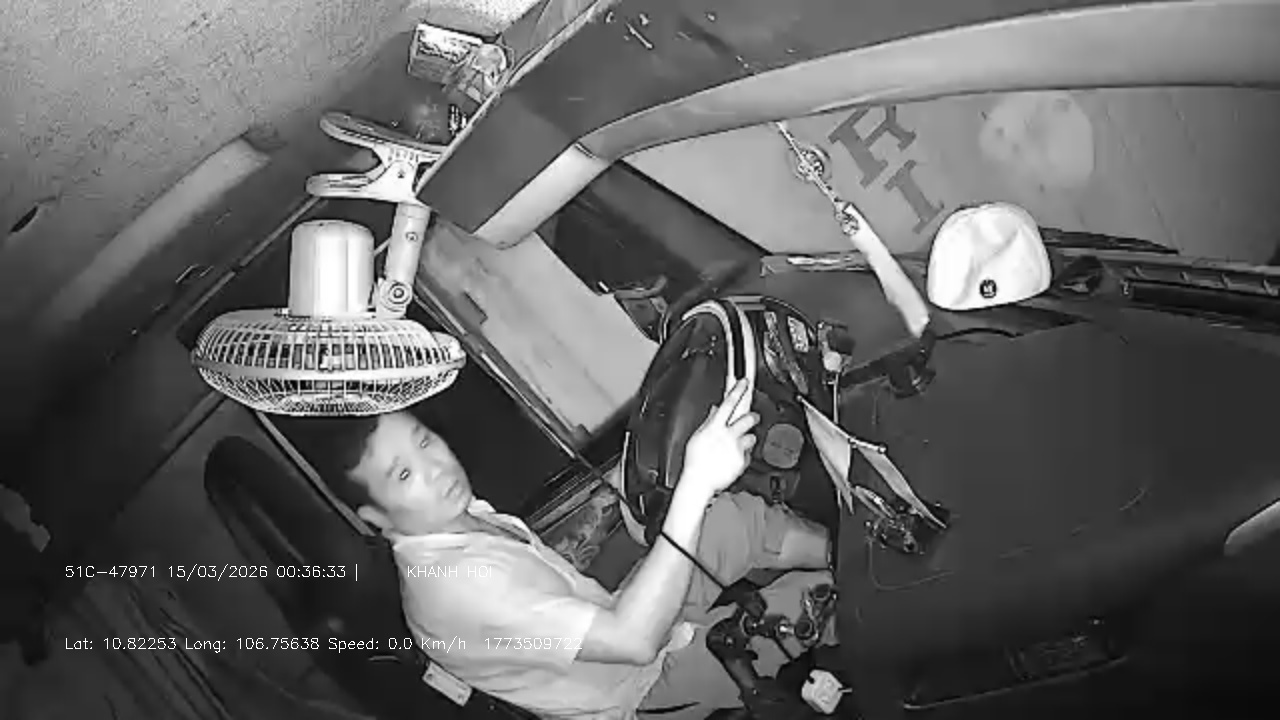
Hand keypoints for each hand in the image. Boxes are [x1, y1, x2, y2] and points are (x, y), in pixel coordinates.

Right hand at [679, 379, 758, 499]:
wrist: (699, 483)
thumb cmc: (695, 462)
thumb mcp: (697, 437)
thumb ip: (708, 422)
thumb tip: (715, 410)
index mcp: (714, 427)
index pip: (728, 403)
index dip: (737, 390)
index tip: (744, 382)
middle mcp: (728, 436)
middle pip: (747, 418)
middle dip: (753, 415)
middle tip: (752, 416)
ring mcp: (737, 449)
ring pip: (751, 436)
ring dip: (747, 438)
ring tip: (737, 445)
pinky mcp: (742, 461)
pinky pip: (748, 454)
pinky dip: (743, 454)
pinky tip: (733, 458)